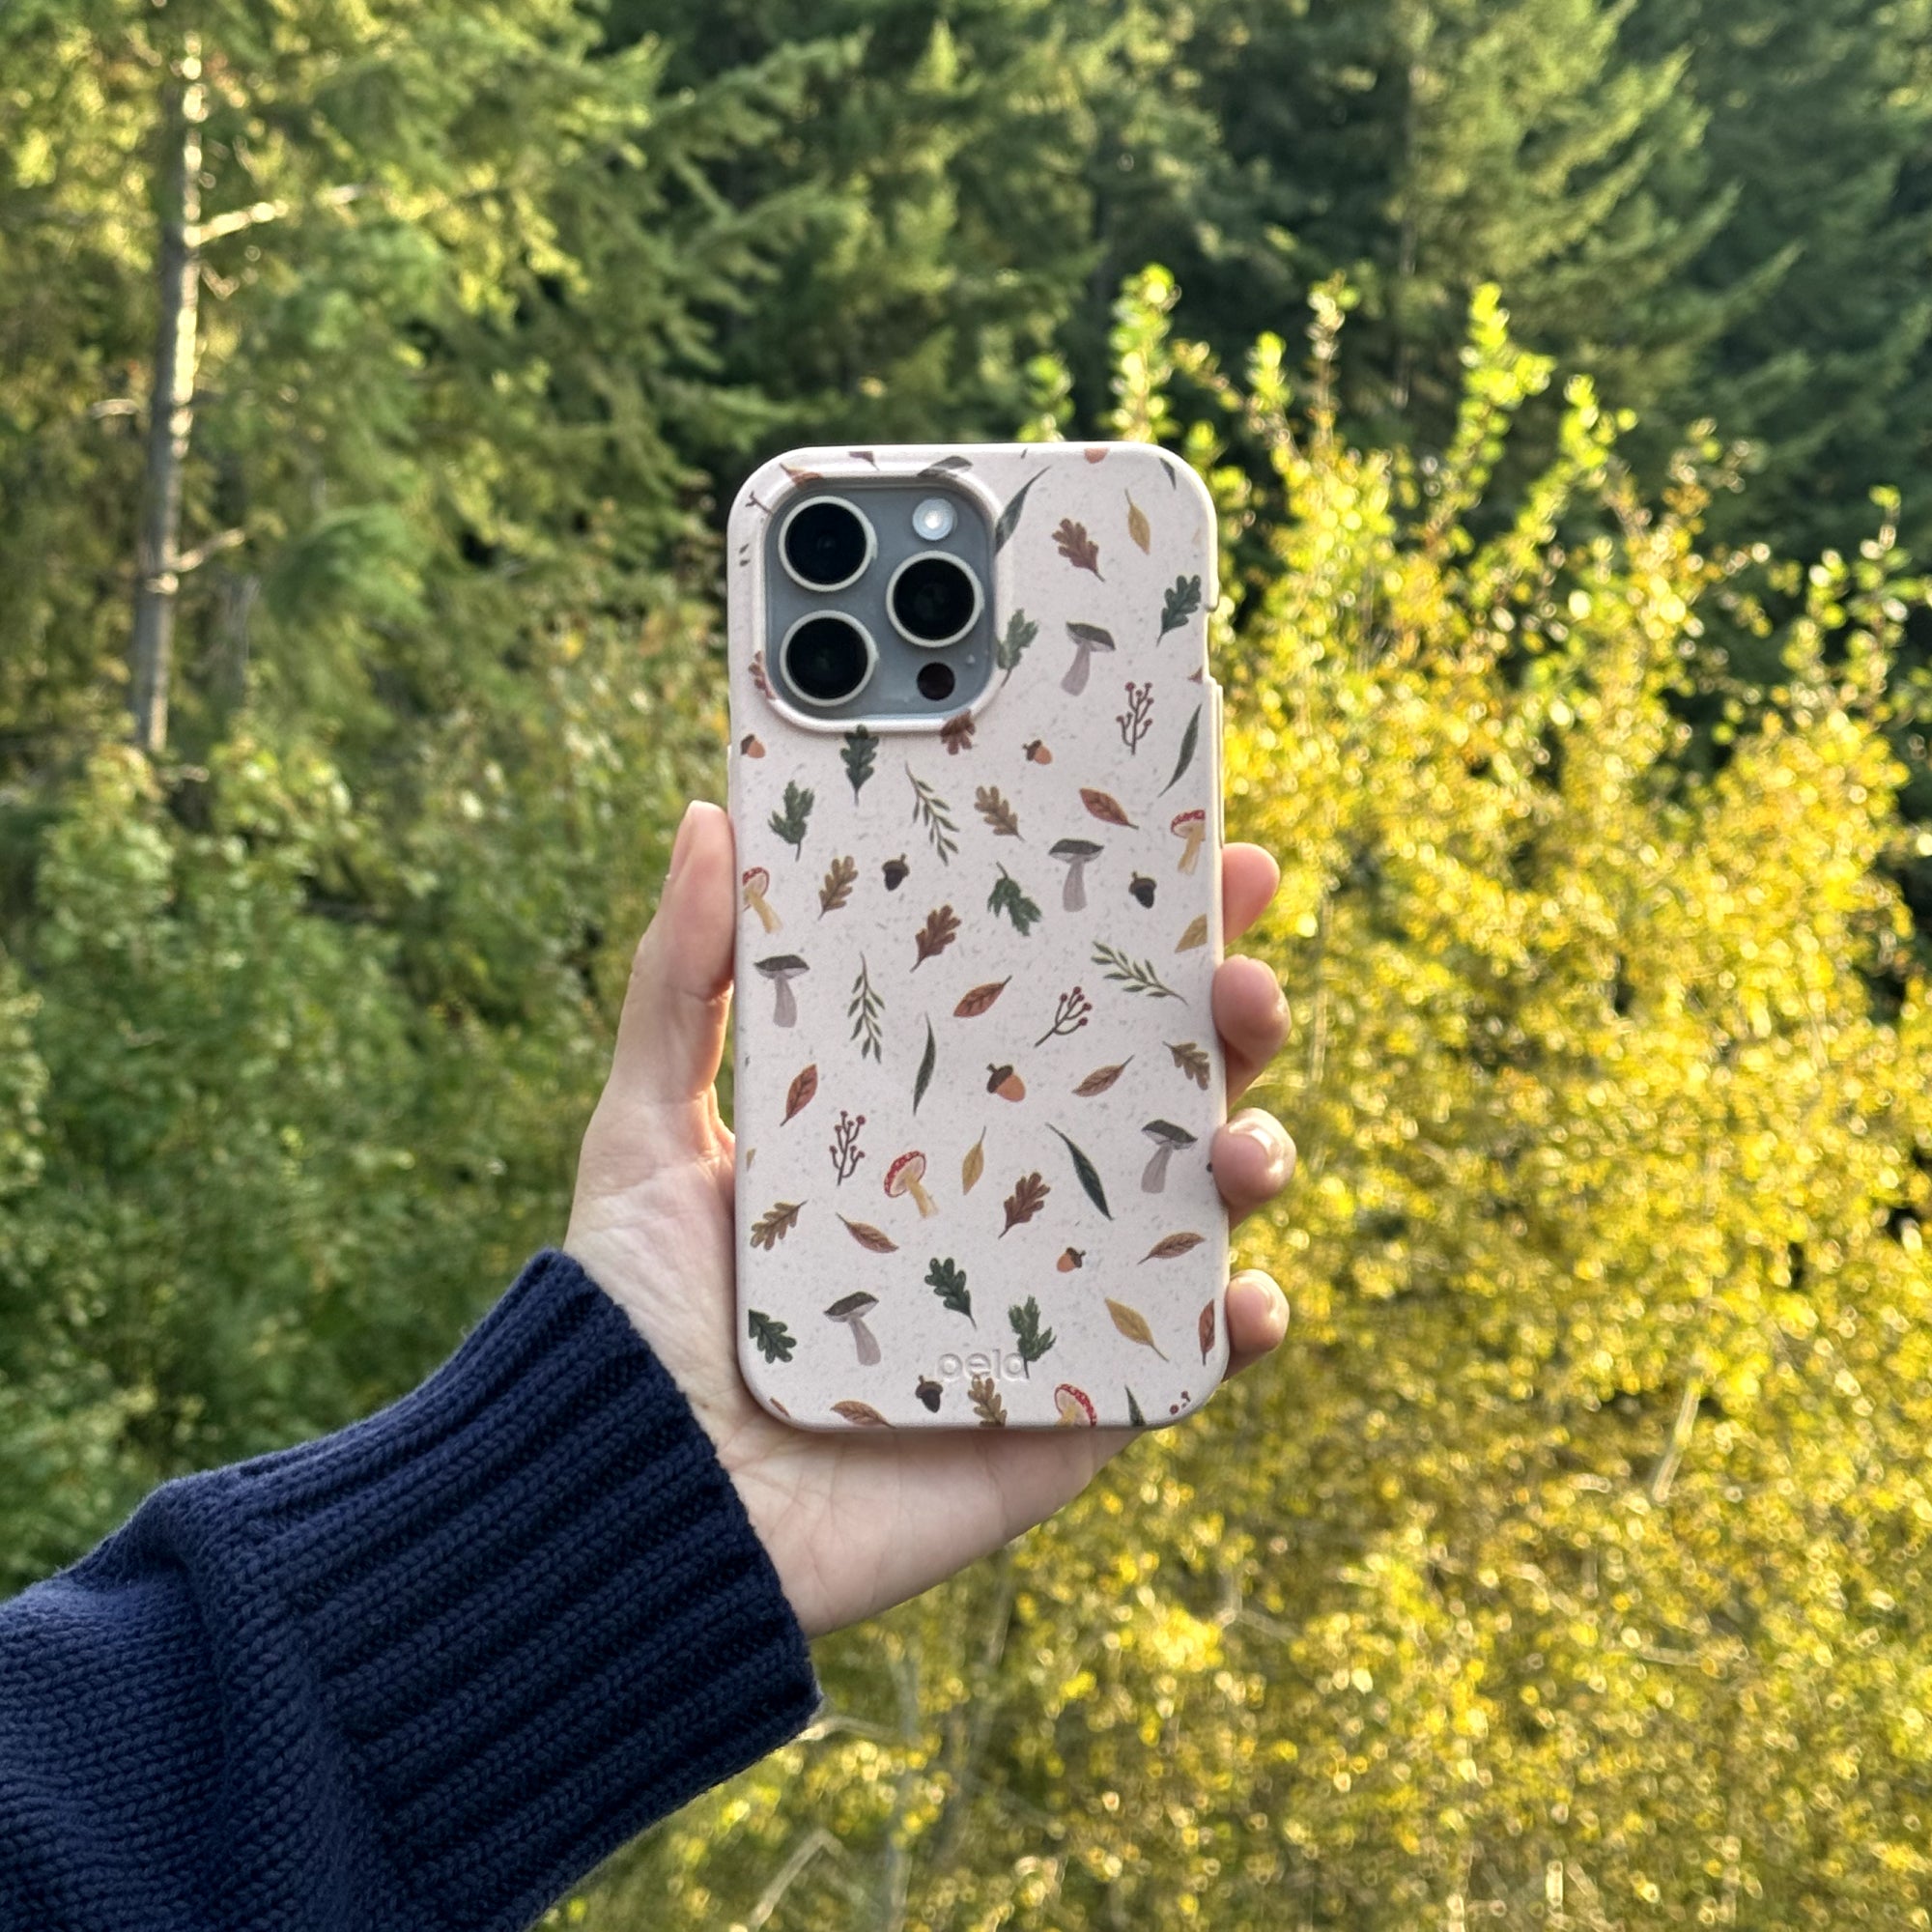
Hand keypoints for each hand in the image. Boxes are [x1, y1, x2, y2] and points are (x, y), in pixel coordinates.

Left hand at [566, 801, 1295, 1638]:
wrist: (632, 1497)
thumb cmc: (636, 1305)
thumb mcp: (647, 1123)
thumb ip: (680, 980)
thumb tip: (711, 818)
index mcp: (929, 1114)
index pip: (1058, 1002)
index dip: (1139, 929)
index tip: (1200, 851)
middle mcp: (1007, 1196)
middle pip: (1154, 1091)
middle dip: (1225, 1021)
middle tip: (1240, 974)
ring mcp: (1050, 1304)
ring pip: (1196, 1213)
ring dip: (1255, 1158)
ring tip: (1245, 1140)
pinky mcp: (1068, 1414)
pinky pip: (1186, 1366)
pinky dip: (1243, 1329)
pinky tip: (1250, 1298)